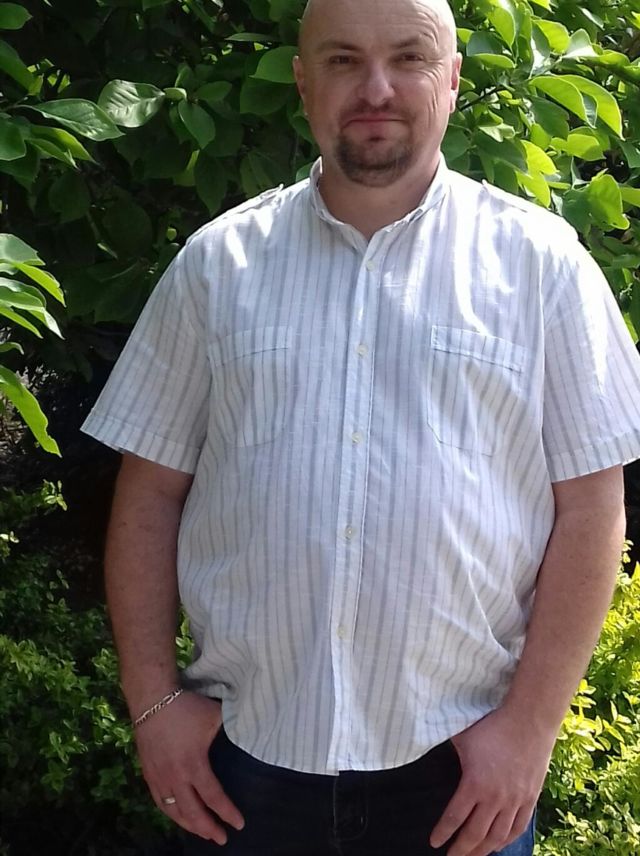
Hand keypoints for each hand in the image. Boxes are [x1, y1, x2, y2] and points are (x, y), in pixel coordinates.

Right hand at [134, 691, 244, 843]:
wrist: (153, 699)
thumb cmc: (187, 707)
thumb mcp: (215, 716)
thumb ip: (232, 729)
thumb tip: (250, 735)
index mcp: (194, 764)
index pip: (213, 797)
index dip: (227, 813)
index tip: (238, 824)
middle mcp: (175, 777)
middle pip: (192, 813)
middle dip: (208, 829)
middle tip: (222, 838)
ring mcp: (159, 777)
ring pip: (173, 811)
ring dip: (189, 825)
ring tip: (202, 832)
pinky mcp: (148, 773)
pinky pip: (159, 802)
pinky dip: (171, 813)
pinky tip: (178, 816)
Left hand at [430, 708, 554, 855]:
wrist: (528, 721)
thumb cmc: (492, 725)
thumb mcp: (463, 736)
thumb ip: (447, 749)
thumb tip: (425, 745)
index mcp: (474, 784)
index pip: (454, 817)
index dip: (443, 833)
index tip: (434, 842)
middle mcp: (495, 798)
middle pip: (475, 834)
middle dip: (461, 850)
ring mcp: (515, 801)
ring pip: (497, 837)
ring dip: (483, 850)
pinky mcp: (530, 798)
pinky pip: (518, 828)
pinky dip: (506, 840)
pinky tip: (497, 844)